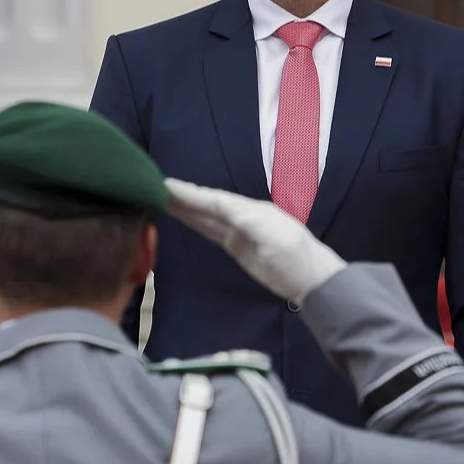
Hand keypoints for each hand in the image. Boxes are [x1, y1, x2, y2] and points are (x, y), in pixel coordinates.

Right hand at [163, 179, 345, 301]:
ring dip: (185, 208)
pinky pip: (211, 231)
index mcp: (250, 209)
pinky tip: (184, 216)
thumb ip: (244, 218)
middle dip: (183, 197)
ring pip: (206, 216)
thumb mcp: (269, 234)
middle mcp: (242, 216)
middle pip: (207, 205)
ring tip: (161, 198)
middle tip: (153, 187)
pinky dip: (196, 222)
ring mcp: (239, 232)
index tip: (165, 185)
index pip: (214, 199)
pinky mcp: (237, 247)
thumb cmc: (292, 254)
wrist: (310, 278)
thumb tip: (219, 205)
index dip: (190, 193)